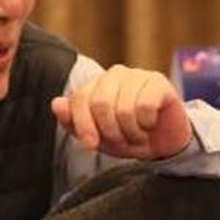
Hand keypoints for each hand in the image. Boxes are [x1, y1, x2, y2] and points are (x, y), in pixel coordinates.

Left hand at [51, 65, 191, 159]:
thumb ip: (74, 122)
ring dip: (131, 132)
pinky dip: (146, 123)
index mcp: (95, 85)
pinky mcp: (158, 81)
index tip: (90, 145)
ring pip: (124, 109)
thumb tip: (56, 104)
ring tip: (137, 134)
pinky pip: (145, 106)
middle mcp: (114, 74)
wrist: (164, 143)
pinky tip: (151, 124)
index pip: (79, 99)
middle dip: (110, 132)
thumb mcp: (97, 137)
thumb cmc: (127, 136)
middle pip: (101, 104)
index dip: (83, 125)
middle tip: (122, 140)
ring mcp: (137, 75)